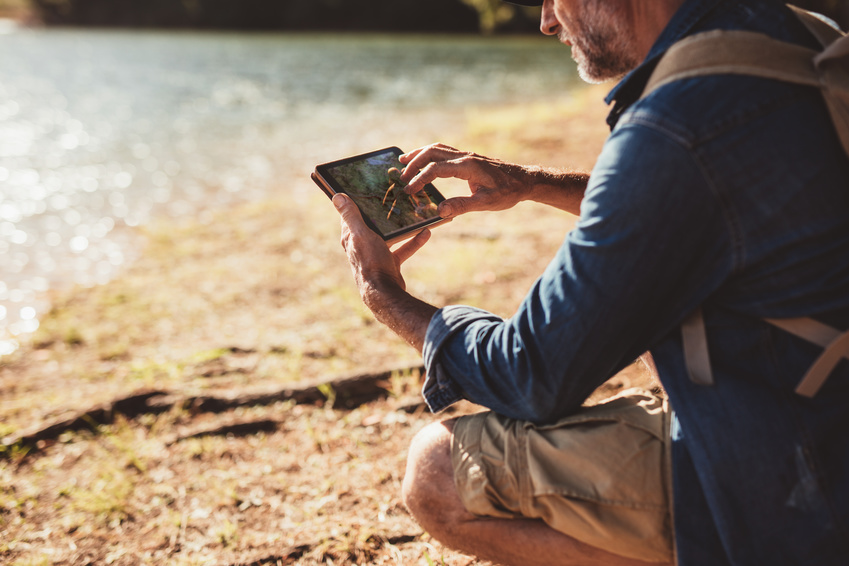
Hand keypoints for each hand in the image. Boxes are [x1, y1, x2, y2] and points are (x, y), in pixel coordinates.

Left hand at [334, 193, 429, 300]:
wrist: (385, 292)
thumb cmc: (371, 262)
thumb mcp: (361, 234)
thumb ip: (351, 216)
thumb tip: (337, 197)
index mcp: (351, 237)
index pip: (350, 216)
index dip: (356, 202)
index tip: (365, 189)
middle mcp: (362, 246)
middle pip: (372, 224)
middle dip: (382, 213)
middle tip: (394, 197)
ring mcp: (376, 255)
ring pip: (390, 236)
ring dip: (401, 227)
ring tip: (413, 214)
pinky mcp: (390, 263)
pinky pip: (403, 249)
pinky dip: (413, 241)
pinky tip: (425, 233)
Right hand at [399, 143, 531, 218]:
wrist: (524, 180)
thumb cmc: (508, 192)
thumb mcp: (486, 203)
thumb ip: (462, 205)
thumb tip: (440, 211)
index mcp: (467, 167)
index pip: (436, 169)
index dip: (420, 179)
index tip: (409, 191)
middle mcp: (465, 157)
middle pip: (432, 152)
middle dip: (414, 163)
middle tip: (400, 176)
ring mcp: (466, 155)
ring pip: (436, 148)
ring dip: (419, 154)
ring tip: (403, 161)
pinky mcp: (468, 158)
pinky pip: (444, 151)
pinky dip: (429, 154)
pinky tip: (424, 161)